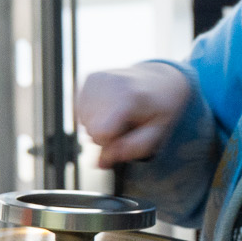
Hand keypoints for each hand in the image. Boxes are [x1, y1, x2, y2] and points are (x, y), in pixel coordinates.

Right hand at [77, 63, 192, 168]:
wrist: (160, 79)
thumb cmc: (160, 108)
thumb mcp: (158, 131)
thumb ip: (132, 149)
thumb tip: (101, 163)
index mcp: (127, 97)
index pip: (100, 134)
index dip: (112, 143)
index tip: (128, 134)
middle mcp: (108, 83)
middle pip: (91, 131)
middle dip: (108, 135)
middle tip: (128, 121)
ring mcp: (96, 78)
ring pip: (84, 123)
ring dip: (101, 124)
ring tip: (121, 113)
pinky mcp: (89, 78)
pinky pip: (81, 111)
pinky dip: (95, 114)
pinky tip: (111, 107)